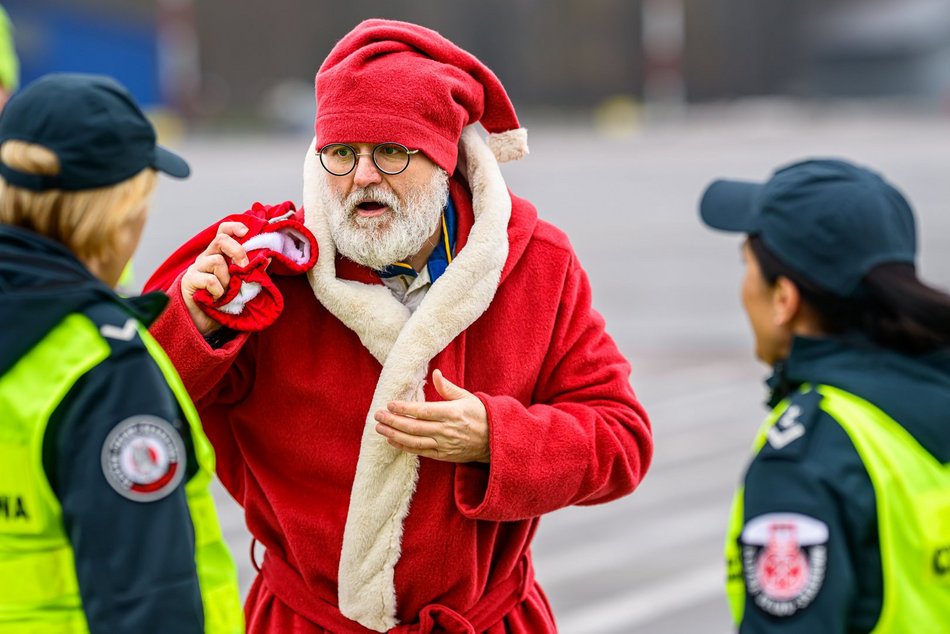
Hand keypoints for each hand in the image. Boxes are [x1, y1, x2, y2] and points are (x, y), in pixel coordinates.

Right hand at [181, 221, 249, 335]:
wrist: (201, 321)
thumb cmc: (223, 301)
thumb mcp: (240, 284)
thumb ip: (251, 271)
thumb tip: (267, 258)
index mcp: (219, 254)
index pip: (223, 231)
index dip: (234, 227)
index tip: (246, 232)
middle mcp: (206, 257)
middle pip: (220, 240)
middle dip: (237, 251)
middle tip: (244, 267)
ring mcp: (196, 268)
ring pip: (216, 261)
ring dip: (227, 279)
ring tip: (227, 292)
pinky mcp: (189, 281)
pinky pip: (209, 280)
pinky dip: (218, 290)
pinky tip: (217, 298)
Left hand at [374, 369, 489, 462]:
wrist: (495, 441)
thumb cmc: (481, 415)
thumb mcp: (467, 397)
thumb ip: (448, 388)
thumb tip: (435, 373)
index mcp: (452, 413)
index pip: (422, 411)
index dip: (404, 409)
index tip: (389, 404)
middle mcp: (446, 430)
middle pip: (414, 427)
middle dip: (393, 421)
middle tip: (377, 416)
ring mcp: (444, 445)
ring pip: (414, 441)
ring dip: (394, 435)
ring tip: (380, 428)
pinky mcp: (444, 456)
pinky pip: (421, 452)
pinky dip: (405, 447)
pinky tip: (393, 441)